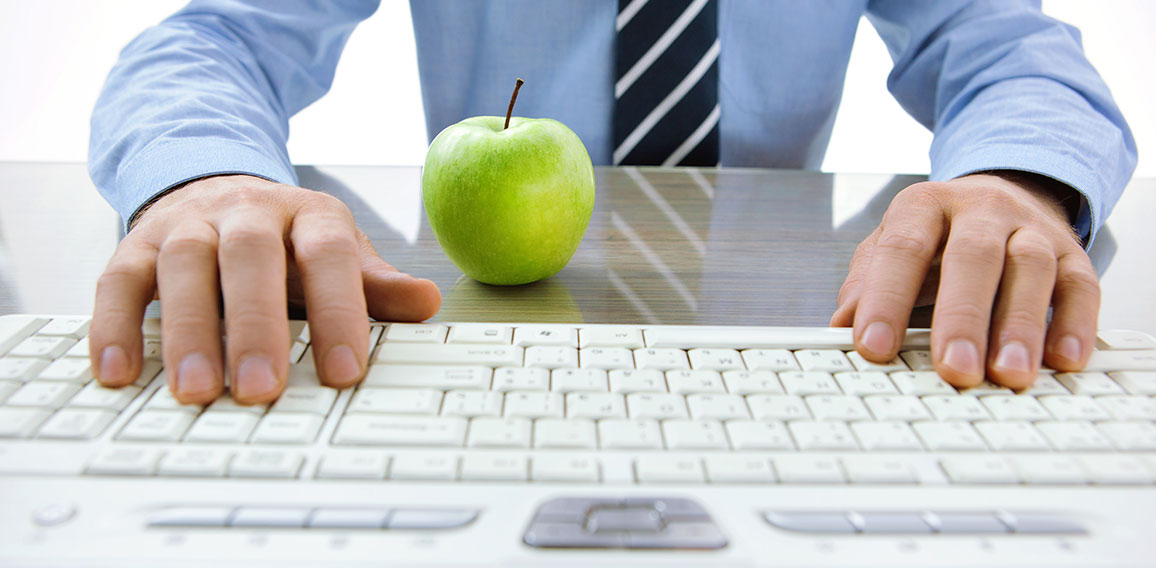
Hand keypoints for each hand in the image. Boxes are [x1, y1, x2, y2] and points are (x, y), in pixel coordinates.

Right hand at [89, 175, 441, 403]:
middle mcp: (246, 212)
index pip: (328, 257)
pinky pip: (118, 280)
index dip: (339, 312)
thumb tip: (429, 303)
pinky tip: (119, 375)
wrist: (217, 188)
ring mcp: (188, 224)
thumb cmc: (288, 242)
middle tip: (261, 390)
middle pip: (250, 257)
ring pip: (183, 266)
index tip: (344, 374)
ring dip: (189, 331)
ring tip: (196, 393)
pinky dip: (114, 326)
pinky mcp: (137, 243)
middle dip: (256, 325)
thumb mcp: (338, 254)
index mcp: (308, 215)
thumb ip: (376, 285)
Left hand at [830, 173, 1098, 388]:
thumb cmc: (936, 236)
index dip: (885, 299)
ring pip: (1031, 269)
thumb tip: (841, 326)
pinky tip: (1062, 361)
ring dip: (1021, 326)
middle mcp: (981, 210)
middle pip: (973, 257)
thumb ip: (866, 283)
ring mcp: (1031, 229)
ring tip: (1008, 375)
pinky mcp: (1073, 253)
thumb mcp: (890, 246)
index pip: (902, 250)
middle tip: (954, 369)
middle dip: (962, 317)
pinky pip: (1081, 286)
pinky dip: (1074, 325)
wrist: (1003, 194)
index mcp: (924, 206)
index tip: (873, 347)